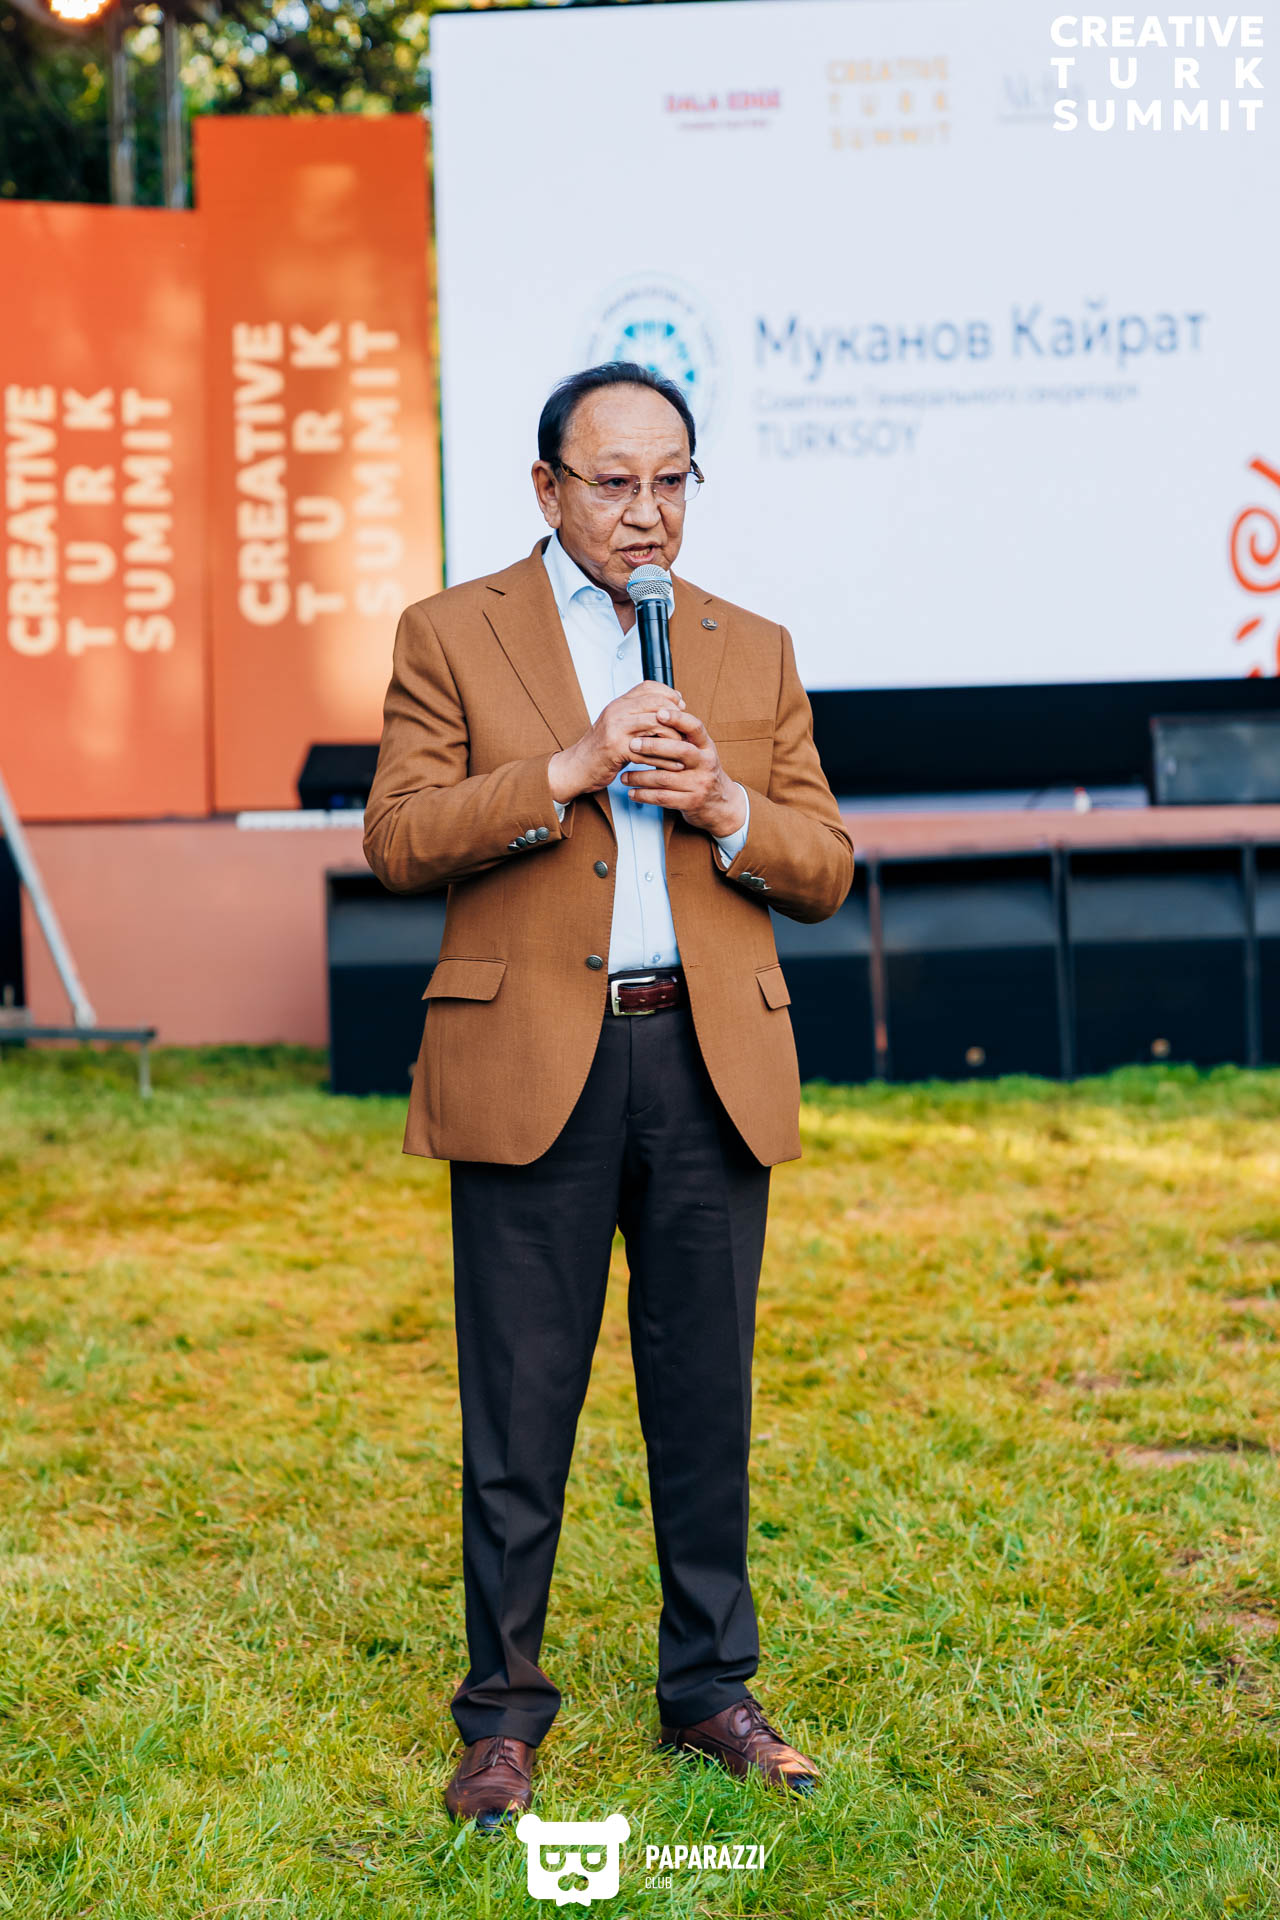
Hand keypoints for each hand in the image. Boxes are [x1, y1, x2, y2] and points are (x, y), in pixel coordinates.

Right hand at [548, 682, 686, 802]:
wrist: (577, 767)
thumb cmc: (602, 749)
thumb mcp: (618, 724)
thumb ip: (639, 714)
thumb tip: (670, 704)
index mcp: (618, 703)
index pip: (649, 687)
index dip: (669, 694)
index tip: (681, 707)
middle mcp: (616, 711)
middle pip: (656, 703)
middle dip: (676, 717)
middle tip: (687, 730)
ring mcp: (615, 729)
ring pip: (655, 725)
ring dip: (674, 738)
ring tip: (684, 748)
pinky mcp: (615, 749)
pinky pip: (648, 752)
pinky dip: (665, 760)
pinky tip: (675, 765)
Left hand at [619, 708, 747, 838]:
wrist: (719, 804)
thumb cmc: (699, 772)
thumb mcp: (697, 752)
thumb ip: (679, 738)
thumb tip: (651, 716)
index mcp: (706, 746)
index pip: (695, 727)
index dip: (678, 718)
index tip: (659, 713)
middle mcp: (705, 763)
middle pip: (680, 750)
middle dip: (654, 746)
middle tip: (632, 744)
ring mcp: (699, 783)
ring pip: (665, 777)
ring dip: (640, 777)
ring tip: (624, 777)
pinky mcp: (691, 802)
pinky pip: (663, 798)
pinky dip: (644, 795)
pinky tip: (632, 793)